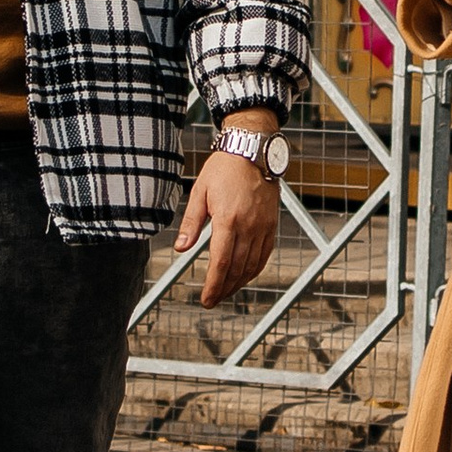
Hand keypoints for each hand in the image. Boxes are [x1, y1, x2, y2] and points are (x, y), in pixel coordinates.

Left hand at [175, 139, 283, 305]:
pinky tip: (244, 275)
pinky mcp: (271, 224)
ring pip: (252, 265)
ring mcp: (262, 226)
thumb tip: (180, 247)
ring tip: (225, 291)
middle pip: (236, 268)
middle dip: (223, 289)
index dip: (213, 285)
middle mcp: (248, 226)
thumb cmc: (223, 168)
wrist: (252, 150)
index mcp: (228, 219)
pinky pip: (264, 255)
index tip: (206, 299)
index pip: (221, 263)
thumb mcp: (200, 191)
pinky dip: (254, 270)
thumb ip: (192, 222)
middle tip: (212, 300)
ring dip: (238, 283)